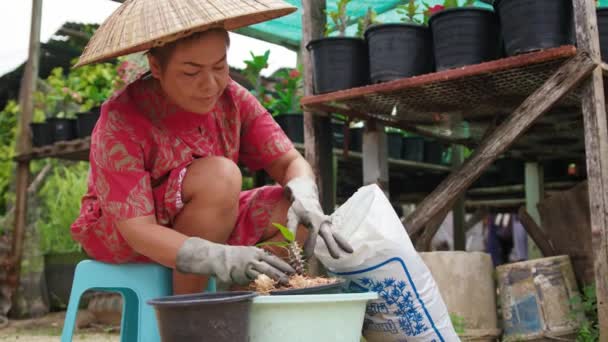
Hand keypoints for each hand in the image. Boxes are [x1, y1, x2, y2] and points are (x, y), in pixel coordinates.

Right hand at [175, 237, 294, 284]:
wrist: (216, 256)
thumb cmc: (232, 257)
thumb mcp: (247, 255)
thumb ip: (257, 262)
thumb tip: (269, 270)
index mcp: (256, 252)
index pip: (274, 259)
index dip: (284, 265)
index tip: (294, 270)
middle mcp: (254, 257)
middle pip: (272, 265)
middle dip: (283, 272)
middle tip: (293, 279)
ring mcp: (247, 264)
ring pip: (264, 272)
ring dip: (275, 278)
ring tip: (284, 283)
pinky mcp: (240, 272)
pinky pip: (252, 279)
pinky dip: (260, 283)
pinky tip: (268, 286)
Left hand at [285, 177, 352, 258]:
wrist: (307, 198)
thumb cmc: (298, 208)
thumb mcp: (292, 217)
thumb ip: (291, 229)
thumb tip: (289, 243)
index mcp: (313, 219)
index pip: (312, 234)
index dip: (310, 245)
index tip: (306, 256)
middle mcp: (322, 221)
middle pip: (328, 234)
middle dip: (332, 245)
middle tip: (336, 257)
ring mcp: (327, 223)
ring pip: (335, 234)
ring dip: (342, 243)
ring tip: (351, 252)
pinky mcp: (329, 225)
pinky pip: (336, 234)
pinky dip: (342, 241)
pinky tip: (348, 249)